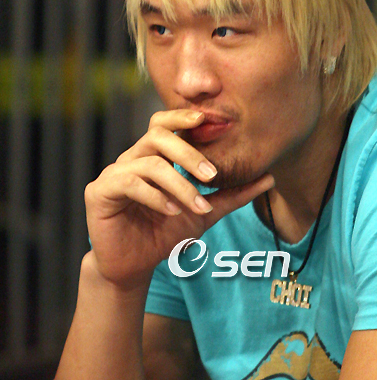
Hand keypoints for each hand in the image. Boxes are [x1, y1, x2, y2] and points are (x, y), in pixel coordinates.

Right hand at [84, 109, 273, 289]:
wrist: (133, 267)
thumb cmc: (165, 232)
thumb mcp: (204, 212)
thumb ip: (231, 195)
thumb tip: (268, 178)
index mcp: (153, 156)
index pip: (163, 123)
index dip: (182, 116)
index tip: (207, 120)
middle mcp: (131, 158)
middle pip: (158, 135)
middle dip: (188, 153)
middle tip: (212, 175)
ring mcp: (114, 173)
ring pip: (149, 163)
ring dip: (178, 184)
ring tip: (197, 205)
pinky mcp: (100, 192)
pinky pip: (129, 183)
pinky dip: (155, 196)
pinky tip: (172, 211)